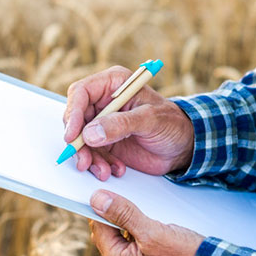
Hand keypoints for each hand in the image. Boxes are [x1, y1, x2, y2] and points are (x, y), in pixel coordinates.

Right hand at [63, 66, 194, 179]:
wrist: (183, 146)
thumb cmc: (172, 124)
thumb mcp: (150, 120)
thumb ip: (121, 124)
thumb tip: (90, 133)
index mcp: (114, 84)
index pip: (81, 93)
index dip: (72, 113)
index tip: (72, 135)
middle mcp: (104, 102)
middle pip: (75, 119)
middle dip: (78, 142)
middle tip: (84, 161)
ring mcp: (102, 123)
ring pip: (81, 140)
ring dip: (89, 158)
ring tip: (104, 171)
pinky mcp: (104, 142)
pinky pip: (91, 154)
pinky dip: (99, 165)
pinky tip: (116, 169)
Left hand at [89, 190, 204, 255]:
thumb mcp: (153, 232)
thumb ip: (124, 215)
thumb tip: (98, 200)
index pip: (99, 228)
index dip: (101, 207)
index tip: (105, 190)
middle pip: (110, 233)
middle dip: (116, 214)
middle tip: (127, 196)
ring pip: (124, 236)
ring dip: (130, 221)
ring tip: (143, 208)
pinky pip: (137, 243)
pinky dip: (141, 230)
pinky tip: (153, 221)